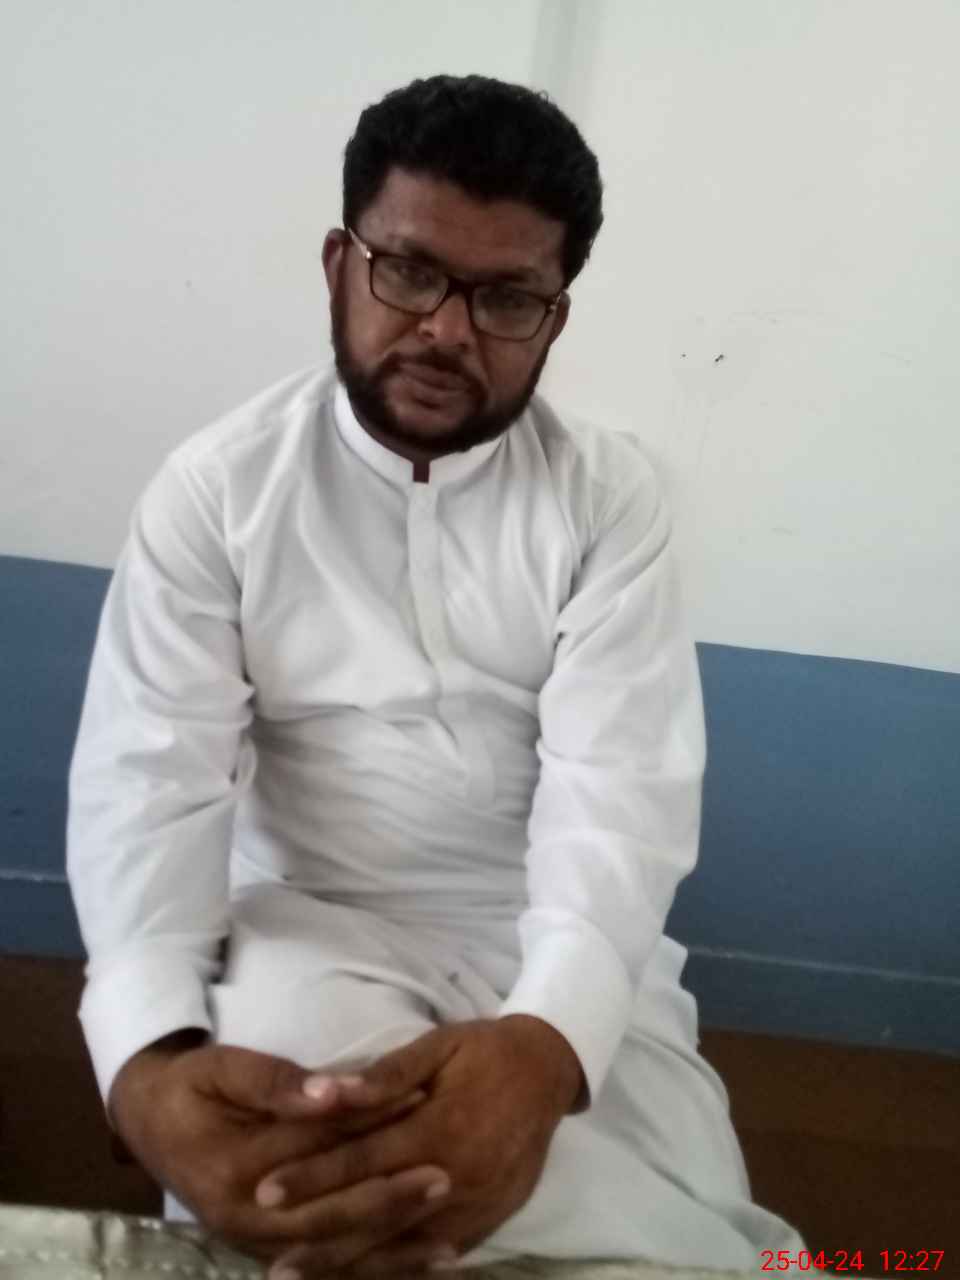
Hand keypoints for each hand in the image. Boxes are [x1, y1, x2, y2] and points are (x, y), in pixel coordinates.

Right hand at [109, 1033, 454, 1267]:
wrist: (150, 1122)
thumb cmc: (193, 1086)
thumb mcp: (224, 1068)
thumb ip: (276, 1082)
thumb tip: (331, 1093)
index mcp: (235, 1168)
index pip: (316, 1146)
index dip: (370, 1123)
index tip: (422, 1101)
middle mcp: (244, 1218)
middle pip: (330, 1213)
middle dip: (391, 1198)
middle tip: (446, 1176)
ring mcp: (253, 1244)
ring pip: (333, 1253)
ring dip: (391, 1250)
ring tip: (448, 1242)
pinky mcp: (266, 1251)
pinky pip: (326, 1267)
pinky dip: (373, 1269)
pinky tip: (417, 1266)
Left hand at [255, 1015, 583, 1277]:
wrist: (549, 1071)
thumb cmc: (485, 1051)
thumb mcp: (438, 1045)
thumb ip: (386, 1075)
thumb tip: (332, 1091)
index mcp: (439, 1128)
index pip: (362, 1161)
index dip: (311, 1178)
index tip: (264, 1192)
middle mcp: (456, 1177)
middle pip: (376, 1216)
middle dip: (320, 1238)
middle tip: (271, 1262)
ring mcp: (475, 1206)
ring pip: (403, 1246)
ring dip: (351, 1265)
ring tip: (301, 1277)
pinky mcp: (490, 1221)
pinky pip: (435, 1253)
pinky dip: (397, 1268)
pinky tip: (364, 1276)